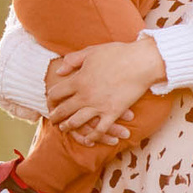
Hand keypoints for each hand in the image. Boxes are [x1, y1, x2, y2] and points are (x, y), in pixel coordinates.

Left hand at [44, 37, 164, 143]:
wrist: (141, 62)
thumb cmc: (117, 53)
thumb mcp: (91, 52)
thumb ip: (73, 61)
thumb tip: (60, 71)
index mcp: (78, 80)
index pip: (56, 93)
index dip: (51, 98)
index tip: (51, 101)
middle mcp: (85, 96)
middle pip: (63, 110)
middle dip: (55, 116)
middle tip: (52, 119)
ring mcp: (98, 106)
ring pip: (77, 122)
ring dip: (68, 127)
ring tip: (65, 129)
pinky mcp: (113, 113)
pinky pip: (99, 130)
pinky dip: (92, 136)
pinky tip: (89, 139)